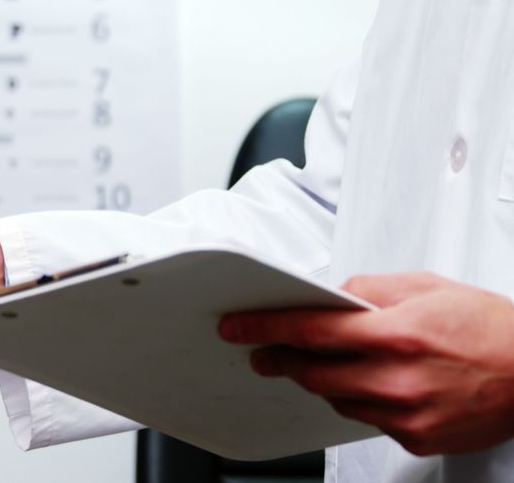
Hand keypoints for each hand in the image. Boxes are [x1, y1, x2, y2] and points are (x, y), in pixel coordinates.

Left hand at [219, 272, 513, 455]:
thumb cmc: (489, 327)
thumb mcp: (425, 287)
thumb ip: (369, 289)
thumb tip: (331, 296)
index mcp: (395, 332)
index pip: (308, 329)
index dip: (264, 327)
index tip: (237, 328)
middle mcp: (396, 377)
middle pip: (311, 371)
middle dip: (281, 359)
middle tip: (266, 351)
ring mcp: (404, 413)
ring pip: (335, 398)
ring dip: (324, 379)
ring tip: (336, 361)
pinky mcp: (415, 438)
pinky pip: (366, 420)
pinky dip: (362, 400)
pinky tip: (378, 384)